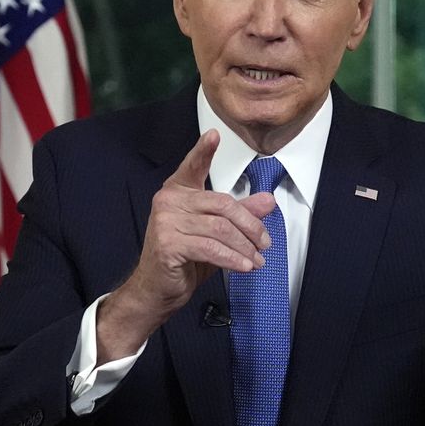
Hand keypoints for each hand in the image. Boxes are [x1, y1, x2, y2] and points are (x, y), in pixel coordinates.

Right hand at [97, 130, 274, 361]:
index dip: (203, 150)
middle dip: (250, 226)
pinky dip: (234, 259)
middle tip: (265, 243)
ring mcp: (166, 221)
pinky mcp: (168, 243)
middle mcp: (169, 201)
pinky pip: (211, 248)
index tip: (214, 134)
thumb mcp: (217, 234)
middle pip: (223, 204)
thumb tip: (267, 201)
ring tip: (257, 259)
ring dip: (245, 247)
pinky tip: (245, 266)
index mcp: (178, 192)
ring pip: (221, 229)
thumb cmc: (183, 260)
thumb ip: (240, 215)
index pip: (193, 166)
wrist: (157, 290)